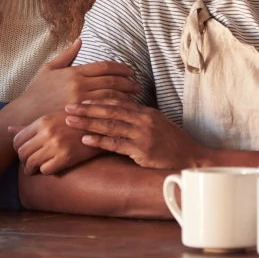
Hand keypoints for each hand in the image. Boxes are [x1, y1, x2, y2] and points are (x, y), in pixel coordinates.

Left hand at [9, 113, 103, 175]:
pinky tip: (50, 168)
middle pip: (22, 153)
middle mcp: (47, 132)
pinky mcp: (66, 157)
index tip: (24, 153)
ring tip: (35, 170)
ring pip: (32, 163)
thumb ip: (30, 126)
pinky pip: (46, 170)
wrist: (101, 128)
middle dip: (23, 161)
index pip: (17, 140)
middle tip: (28, 164)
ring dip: (31, 169)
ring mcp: (56, 145)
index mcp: (42, 121)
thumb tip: (8, 129)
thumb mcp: (52, 118)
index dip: (18, 150)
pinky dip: (45, 171)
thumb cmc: (75, 123)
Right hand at [10, 39, 141, 123]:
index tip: (131, 71)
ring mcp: (80, 101)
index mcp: (74, 72)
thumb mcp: (49, 68)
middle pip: (112, 82)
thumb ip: (67, 54)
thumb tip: (81, 40)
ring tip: (135, 97)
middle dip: (128, 83)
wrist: (25, 113)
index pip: (104, 67)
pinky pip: (103, 112)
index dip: (120, 68)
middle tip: (138, 85)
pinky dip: (116, 110)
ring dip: (126, 97)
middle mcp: (79, 85)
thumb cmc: (36, 91)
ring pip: (111, 97)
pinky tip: (124, 111)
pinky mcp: (80, 116)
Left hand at [64, 99, 207, 170]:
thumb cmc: (172, 143)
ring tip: (70, 121)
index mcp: (145, 111)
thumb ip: (139, 118)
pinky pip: (116, 144)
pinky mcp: (142, 150)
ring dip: (88, 122)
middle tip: (67, 106)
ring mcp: (143, 134)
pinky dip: (99, 140)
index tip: (79, 99)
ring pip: (110, 125)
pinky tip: (85, 139)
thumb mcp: (157, 124)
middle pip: (110, 110)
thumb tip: (120, 112)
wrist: (191, 158)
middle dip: (87, 107)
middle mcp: (143, 119)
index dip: (97, 100)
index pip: (117, 101)